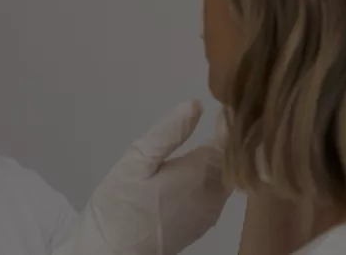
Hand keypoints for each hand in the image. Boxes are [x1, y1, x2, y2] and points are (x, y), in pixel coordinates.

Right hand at [54, 101, 231, 254]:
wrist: (114, 254)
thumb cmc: (120, 206)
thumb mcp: (136, 161)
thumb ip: (168, 133)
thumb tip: (196, 105)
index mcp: (200, 172)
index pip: (228, 140)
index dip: (228, 122)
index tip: (226, 105)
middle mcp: (213, 193)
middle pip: (231, 160)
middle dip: (227, 141)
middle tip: (220, 118)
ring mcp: (210, 212)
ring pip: (224, 178)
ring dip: (220, 161)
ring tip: (208, 141)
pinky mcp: (202, 225)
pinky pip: (216, 194)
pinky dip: (212, 179)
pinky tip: (195, 172)